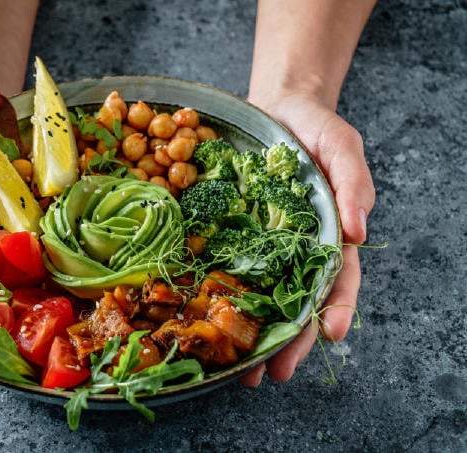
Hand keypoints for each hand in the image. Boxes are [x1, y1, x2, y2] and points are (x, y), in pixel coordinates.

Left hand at [239, 92, 374, 385]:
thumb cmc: (314, 129)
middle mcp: (293, 249)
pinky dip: (219, 298)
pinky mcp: (230, 235)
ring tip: (240, 369)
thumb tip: (359, 230)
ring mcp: (261, 245)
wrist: (274, 110)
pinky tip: (206, 323)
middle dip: (289, 340)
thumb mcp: (341, 146)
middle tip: (275, 372)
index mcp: (326, 236)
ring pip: (258, 297)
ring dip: (252, 334)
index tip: (330, 334)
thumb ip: (353, 182)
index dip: (336, 308)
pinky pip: (224, 269)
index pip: (337, 280)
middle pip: (295, 302)